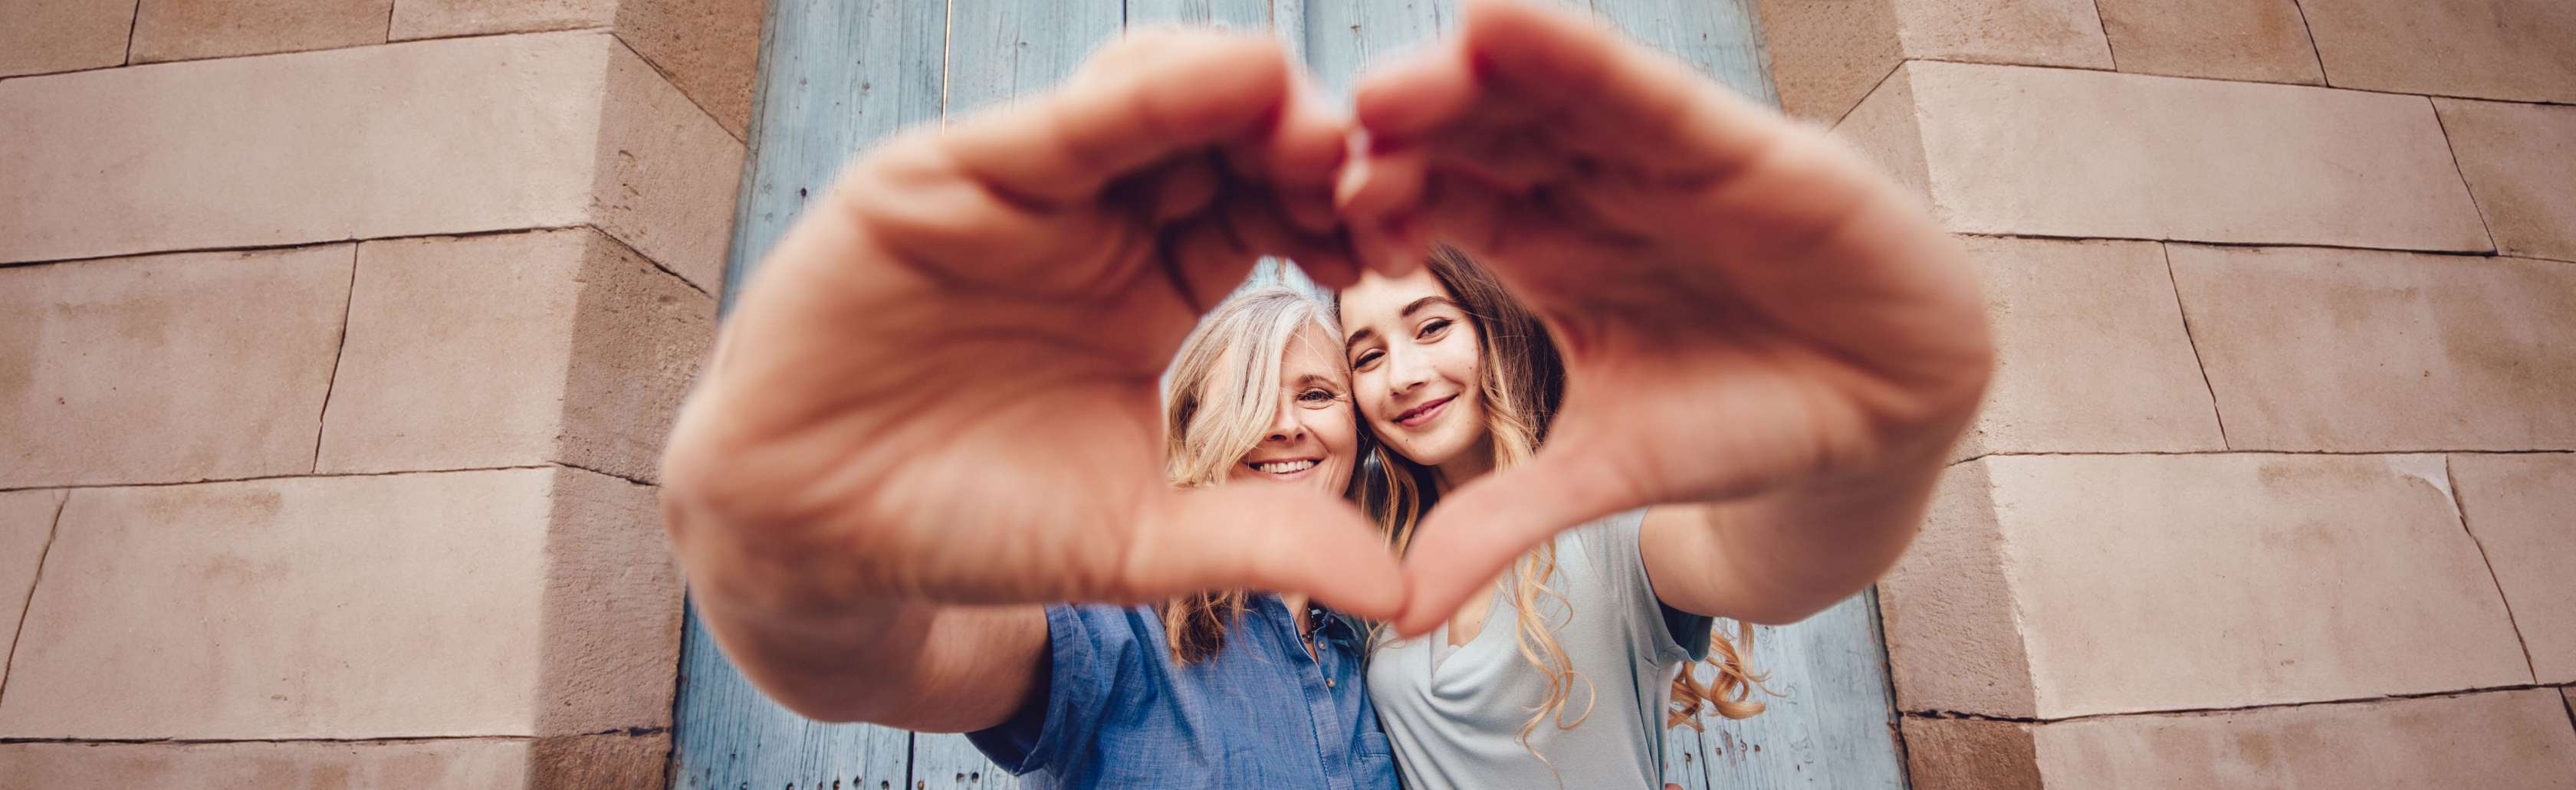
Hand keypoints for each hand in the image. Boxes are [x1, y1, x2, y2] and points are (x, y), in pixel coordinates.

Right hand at [661, 31, 1403, 625]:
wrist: (818, 534)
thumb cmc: (973, 524)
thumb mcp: (1138, 538)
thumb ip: (1260, 542)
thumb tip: (1398, 590)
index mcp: (1154, 279)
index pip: (1266, 212)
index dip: (1337, 214)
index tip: (1403, 245)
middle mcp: (1098, 215)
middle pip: (1225, 139)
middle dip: (1307, 141)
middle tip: (1384, 169)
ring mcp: (1025, 184)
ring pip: (1153, 100)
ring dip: (1245, 98)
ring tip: (1322, 129)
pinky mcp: (948, 173)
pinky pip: (1060, 120)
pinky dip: (1146, 94)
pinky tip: (1228, 80)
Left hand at [1339, 1, 1992, 632]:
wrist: (1884, 411)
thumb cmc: (1743, 420)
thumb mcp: (1608, 475)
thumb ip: (1505, 522)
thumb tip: (1394, 612)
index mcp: (1541, 251)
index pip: (1437, 204)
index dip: (1376, 204)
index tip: (1315, 225)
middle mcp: (1585, 188)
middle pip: (1472, 137)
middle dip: (1400, 132)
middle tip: (1314, 143)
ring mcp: (1651, 156)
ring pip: (1542, 99)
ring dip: (1466, 83)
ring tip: (1390, 85)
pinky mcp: (1730, 143)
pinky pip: (1640, 91)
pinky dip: (1574, 56)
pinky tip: (1502, 25)